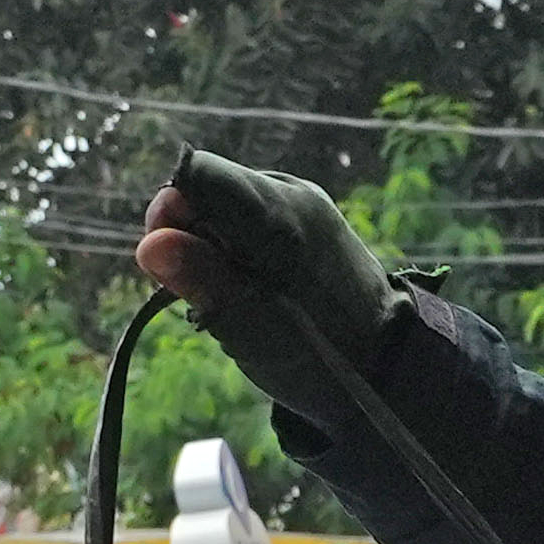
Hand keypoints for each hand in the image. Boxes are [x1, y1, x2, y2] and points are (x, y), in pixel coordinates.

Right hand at [135, 152, 404, 421]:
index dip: (171, 210)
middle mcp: (293, 195)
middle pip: (210, 189)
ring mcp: (304, 204)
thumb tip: (151, 246)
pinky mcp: (310, 219)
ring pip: (229, 207)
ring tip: (233, 296)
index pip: (199, 174)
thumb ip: (205, 282)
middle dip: (190, 235)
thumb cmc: (323, 360)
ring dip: (213, 247)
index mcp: (280, 216)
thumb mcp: (255, 330)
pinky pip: (253, 219)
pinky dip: (238, 250)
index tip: (167, 256)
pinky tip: (251, 287)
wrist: (392, 368)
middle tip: (202, 291)